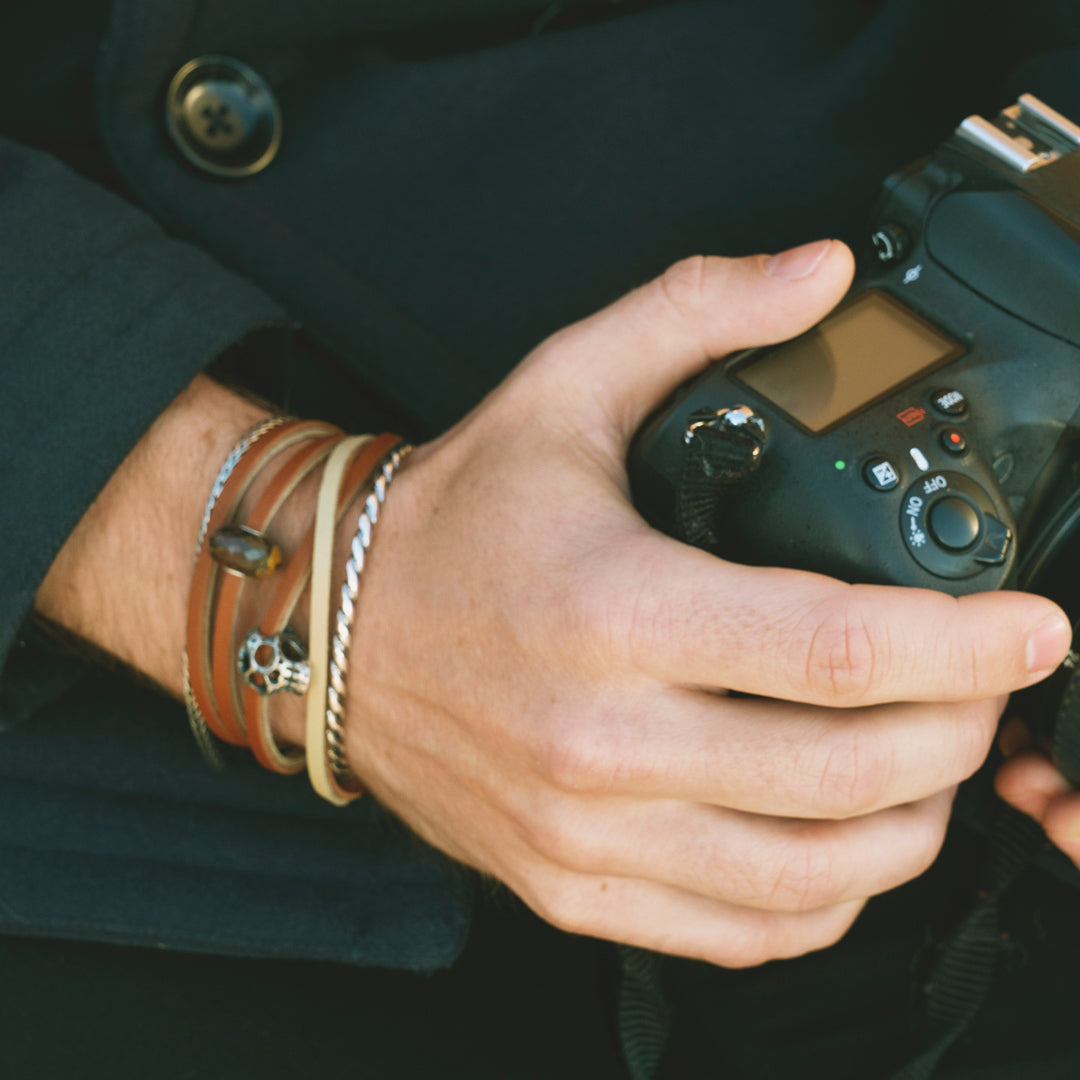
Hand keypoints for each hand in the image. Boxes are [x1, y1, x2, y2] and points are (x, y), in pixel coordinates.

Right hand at [342, 240, 1071, 966]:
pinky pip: (738, 931)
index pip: (836, 648)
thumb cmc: (452, 519)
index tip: (1028, 626)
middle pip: (848, 774)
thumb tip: (821, 274)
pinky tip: (840, 842)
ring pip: (811, 876)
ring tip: (931, 762)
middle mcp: (600, 740)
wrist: (333, 623)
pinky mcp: (569, 885)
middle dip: (961, 731)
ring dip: (912, 825)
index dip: (967, 644)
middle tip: (985, 685)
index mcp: (614, 610)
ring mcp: (584, 831)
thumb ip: (696, 312)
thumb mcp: (562, 386)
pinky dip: (825, 900)